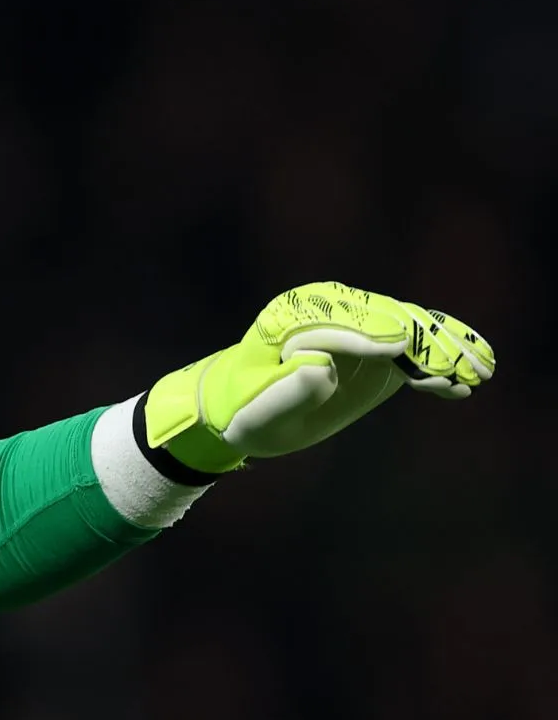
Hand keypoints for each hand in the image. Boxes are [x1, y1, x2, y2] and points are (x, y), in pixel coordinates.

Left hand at [143, 282, 494, 473]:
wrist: (241, 407)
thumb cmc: (243, 409)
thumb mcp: (258, 408)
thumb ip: (289, 388)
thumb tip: (321, 362)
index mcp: (293, 316)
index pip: (341, 324)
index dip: (372, 339)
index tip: (403, 356)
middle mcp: (329, 310)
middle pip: (387, 320)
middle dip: (425, 343)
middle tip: (458, 370)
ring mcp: (357, 324)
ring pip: (410, 329)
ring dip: (445, 350)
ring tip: (478, 375)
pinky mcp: (374, 345)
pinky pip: (413, 348)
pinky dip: (439, 363)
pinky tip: (461, 387)